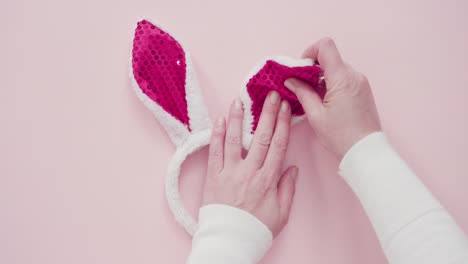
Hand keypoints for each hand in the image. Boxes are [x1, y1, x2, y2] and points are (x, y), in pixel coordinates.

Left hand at [203, 92, 297, 236]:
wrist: (230, 241)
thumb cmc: (256, 229)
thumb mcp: (281, 213)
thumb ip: (288, 189)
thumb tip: (292, 168)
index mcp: (268, 179)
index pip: (278, 145)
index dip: (282, 124)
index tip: (285, 108)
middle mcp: (249, 172)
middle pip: (260, 137)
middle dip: (267, 113)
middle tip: (271, 94)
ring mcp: (229, 172)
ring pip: (235, 140)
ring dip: (238, 118)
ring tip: (240, 100)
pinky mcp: (213, 176)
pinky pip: (214, 151)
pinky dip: (216, 135)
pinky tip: (220, 120)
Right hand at [284, 38, 380, 158]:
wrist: (365, 151)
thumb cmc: (341, 136)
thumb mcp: (315, 115)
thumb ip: (302, 92)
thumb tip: (291, 80)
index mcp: (342, 78)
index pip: (325, 46)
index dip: (309, 52)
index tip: (300, 68)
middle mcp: (354, 76)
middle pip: (329, 58)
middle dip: (312, 68)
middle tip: (300, 85)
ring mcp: (361, 82)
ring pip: (336, 69)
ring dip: (322, 77)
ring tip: (313, 97)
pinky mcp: (363, 90)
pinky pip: (344, 78)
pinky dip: (332, 84)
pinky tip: (325, 101)